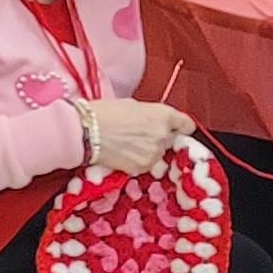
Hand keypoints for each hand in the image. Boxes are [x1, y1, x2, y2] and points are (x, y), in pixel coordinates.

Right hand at [78, 98, 193, 174]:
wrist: (86, 131)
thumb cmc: (104, 113)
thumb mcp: (132, 105)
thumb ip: (150, 115)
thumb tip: (153, 122)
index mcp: (163, 115)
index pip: (186, 124)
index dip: (181, 126)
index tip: (178, 128)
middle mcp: (163, 135)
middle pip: (170, 140)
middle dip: (159, 138)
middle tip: (139, 134)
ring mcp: (154, 153)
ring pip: (157, 153)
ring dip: (148, 150)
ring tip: (127, 143)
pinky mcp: (143, 167)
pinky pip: (146, 164)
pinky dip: (138, 161)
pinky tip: (123, 153)